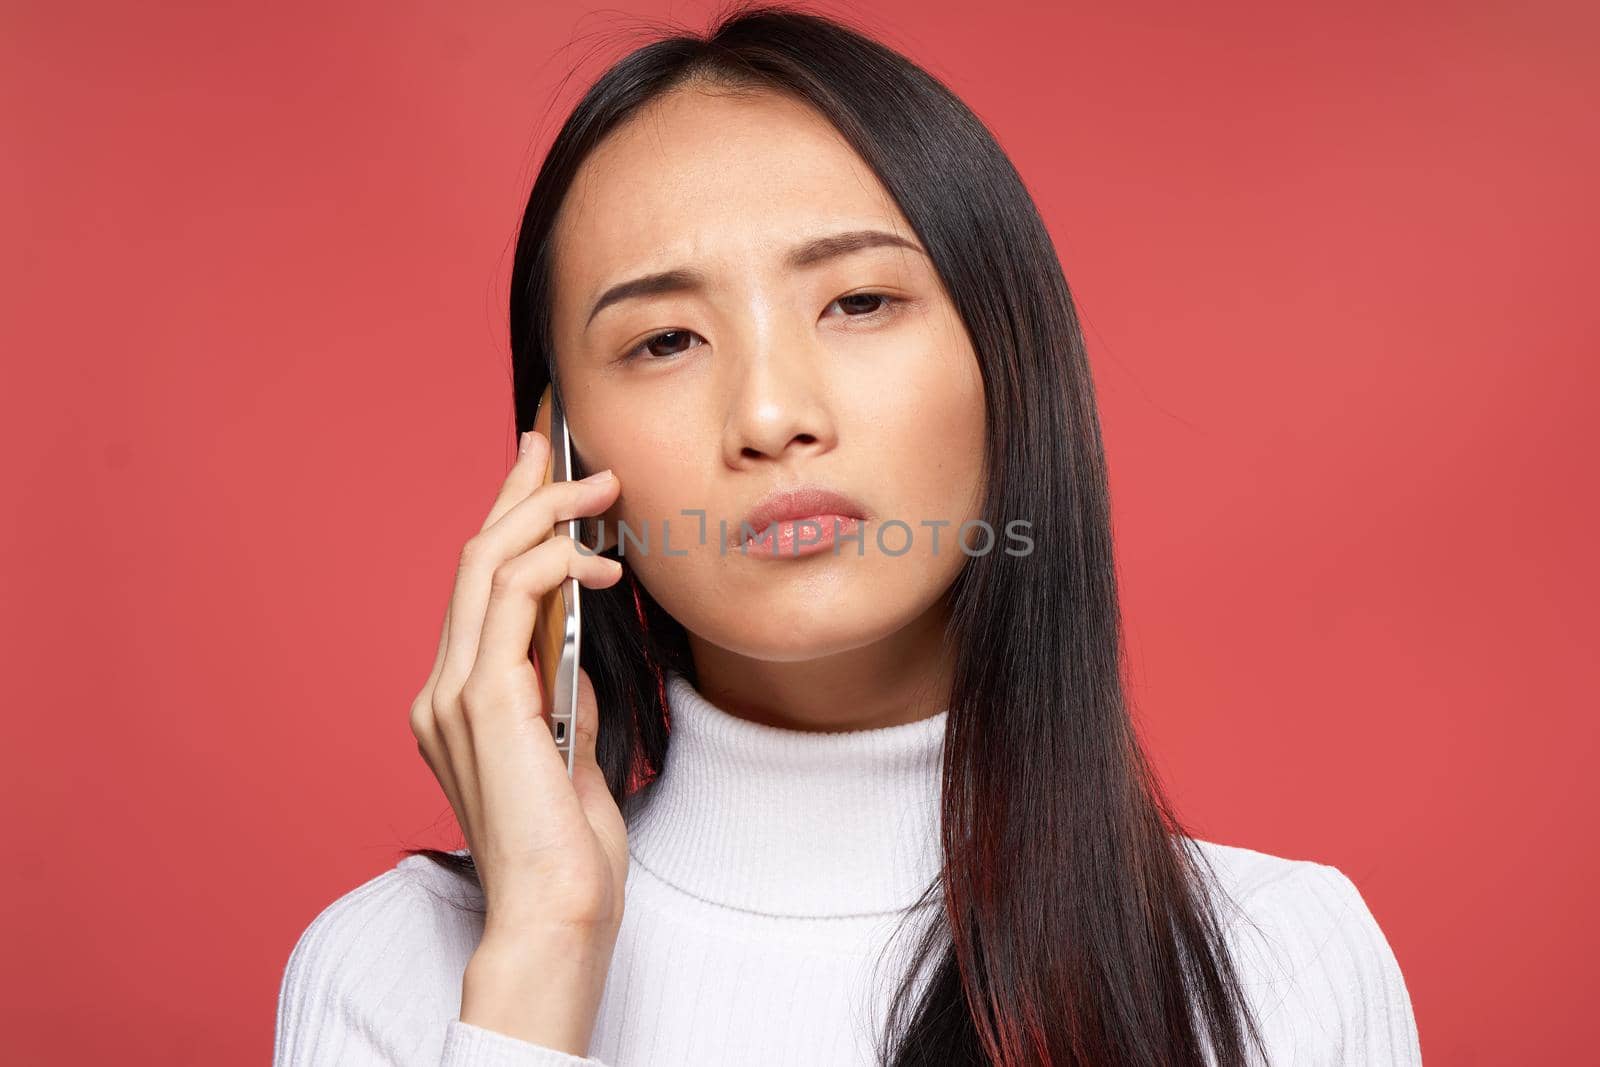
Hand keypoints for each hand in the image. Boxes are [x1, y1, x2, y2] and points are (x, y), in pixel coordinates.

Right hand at [409, 429, 627, 1049]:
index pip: (478, 587)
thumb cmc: (568, 845)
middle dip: (520, 493)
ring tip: (601, 492)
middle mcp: (444, 689)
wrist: (558, 909)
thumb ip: (559, 685)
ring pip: (484, 566)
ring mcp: (454, 695)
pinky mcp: (483, 702)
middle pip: (474, 560)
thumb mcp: (569, 744)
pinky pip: (506, 602)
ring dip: (545, 515)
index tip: (542, 470)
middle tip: (562, 445)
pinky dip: (548, 563)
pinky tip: (590, 558)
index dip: (507, 519)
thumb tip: (575, 630)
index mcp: (459, 699)